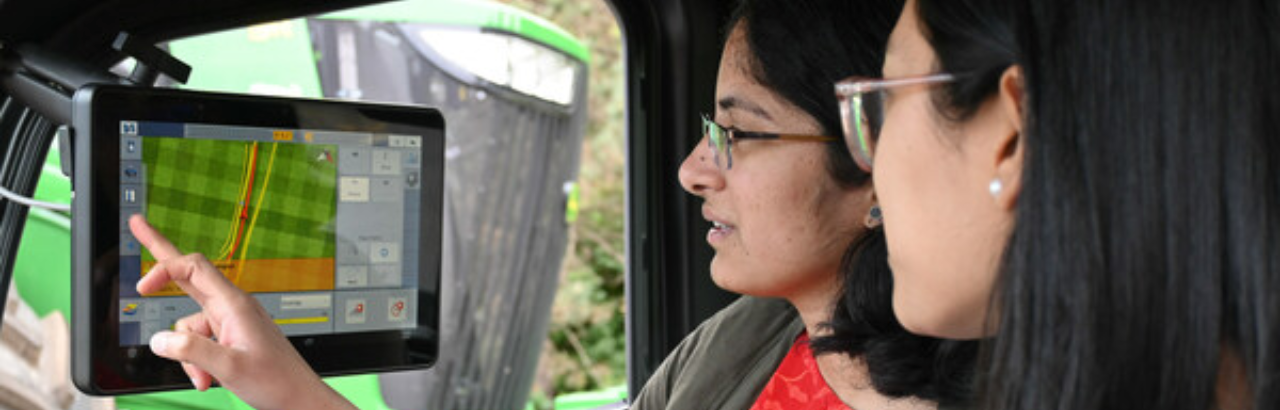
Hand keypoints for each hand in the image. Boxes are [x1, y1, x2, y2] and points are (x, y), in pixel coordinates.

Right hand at [130, 215, 354, 409]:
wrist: (298, 398)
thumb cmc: (275, 380)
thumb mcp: (229, 367)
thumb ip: (191, 351)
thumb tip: (160, 340)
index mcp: (234, 304)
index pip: (194, 268)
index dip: (164, 269)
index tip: (142, 286)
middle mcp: (230, 307)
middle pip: (187, 274)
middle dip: (160, 256)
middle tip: (139, 225)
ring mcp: (229, 322)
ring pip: (187, 327)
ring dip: (187, 355)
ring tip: (206, 378)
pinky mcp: (228, 337)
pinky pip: (197, 343)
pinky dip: (196, 363)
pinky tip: (208, 380)